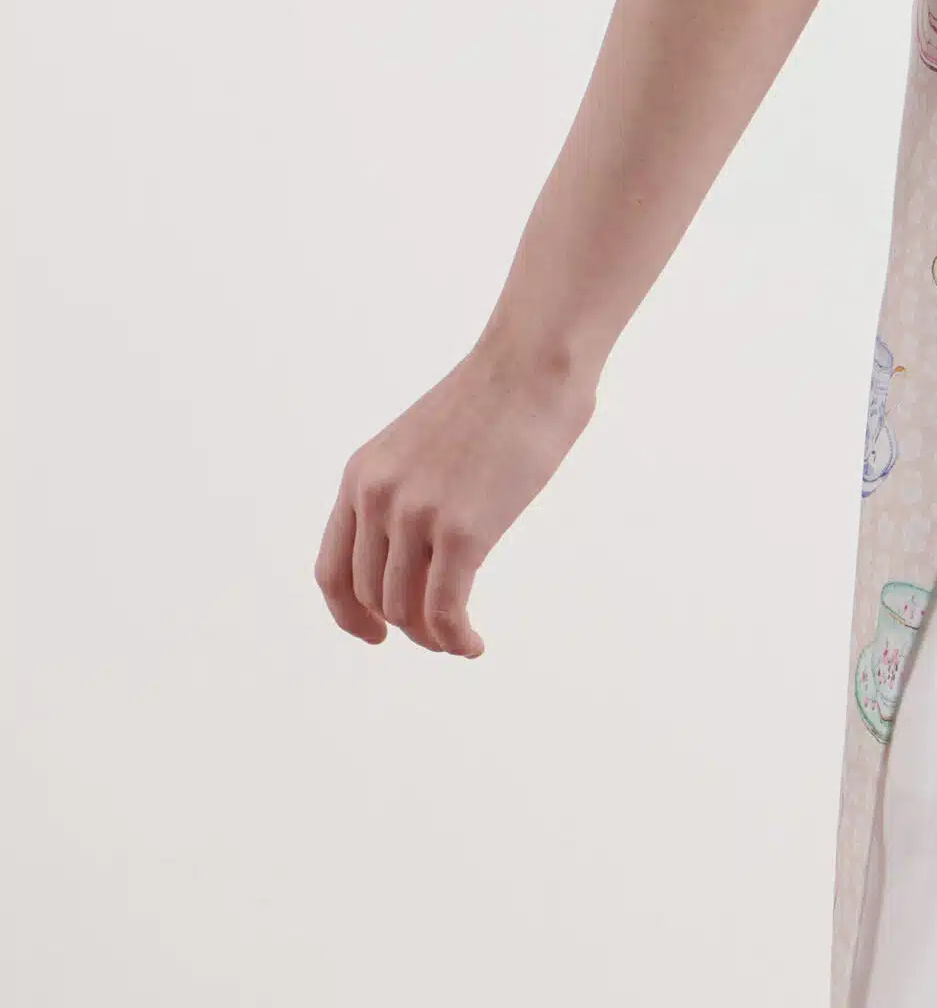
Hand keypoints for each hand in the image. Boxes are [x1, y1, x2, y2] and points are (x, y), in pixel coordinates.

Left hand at [315, 337, 593, 655]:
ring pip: (407, 610)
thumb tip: (421, 544)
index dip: (347, 614)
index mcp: (362, 476)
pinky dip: (455, 639)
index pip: (332, 570)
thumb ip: (409, 489)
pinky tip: (474, 644)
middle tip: (439, 634)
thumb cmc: (496, 398)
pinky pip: (446, 610)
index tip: (376, 634)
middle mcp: (377, 498)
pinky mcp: (463, 531)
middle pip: (372, 596)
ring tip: (461, 640)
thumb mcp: (423, 444)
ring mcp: (417, 515)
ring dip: (434, 637)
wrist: (533, 362)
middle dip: (404, 626)